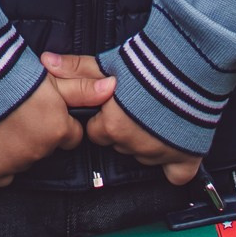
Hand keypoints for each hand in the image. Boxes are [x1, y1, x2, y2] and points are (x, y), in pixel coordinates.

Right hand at [0, 78, 84, 186]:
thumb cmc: (11, 74)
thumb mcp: (51, 78)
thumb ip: (82, 88)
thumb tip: (113, 87)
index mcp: (58, 130)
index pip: (69, 136)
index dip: (57, 122)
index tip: (40, 110)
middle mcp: (39, 152)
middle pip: (45, 148)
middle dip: (36, 134)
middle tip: (18, 112)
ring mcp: (14, 164)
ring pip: (23, 161)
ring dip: (16, 147)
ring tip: (0, 121)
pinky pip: (2, 176)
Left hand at [42, 51, 202, 183]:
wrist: (189, 63)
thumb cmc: (147, 62)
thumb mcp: (107, 63)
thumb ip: (76, 68)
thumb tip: (46, 61)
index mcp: (110, 126)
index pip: (98, 132)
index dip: (107, 118)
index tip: (118, 105)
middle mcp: (132, 144)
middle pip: (121, 145)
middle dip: (127, 130)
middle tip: (139, 107)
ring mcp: (159, 154)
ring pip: (145, 157)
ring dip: (149, 143)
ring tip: (159, 117)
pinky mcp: (184, 157)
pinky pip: (176, 175)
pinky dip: (175, 167)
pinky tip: (175, 150)